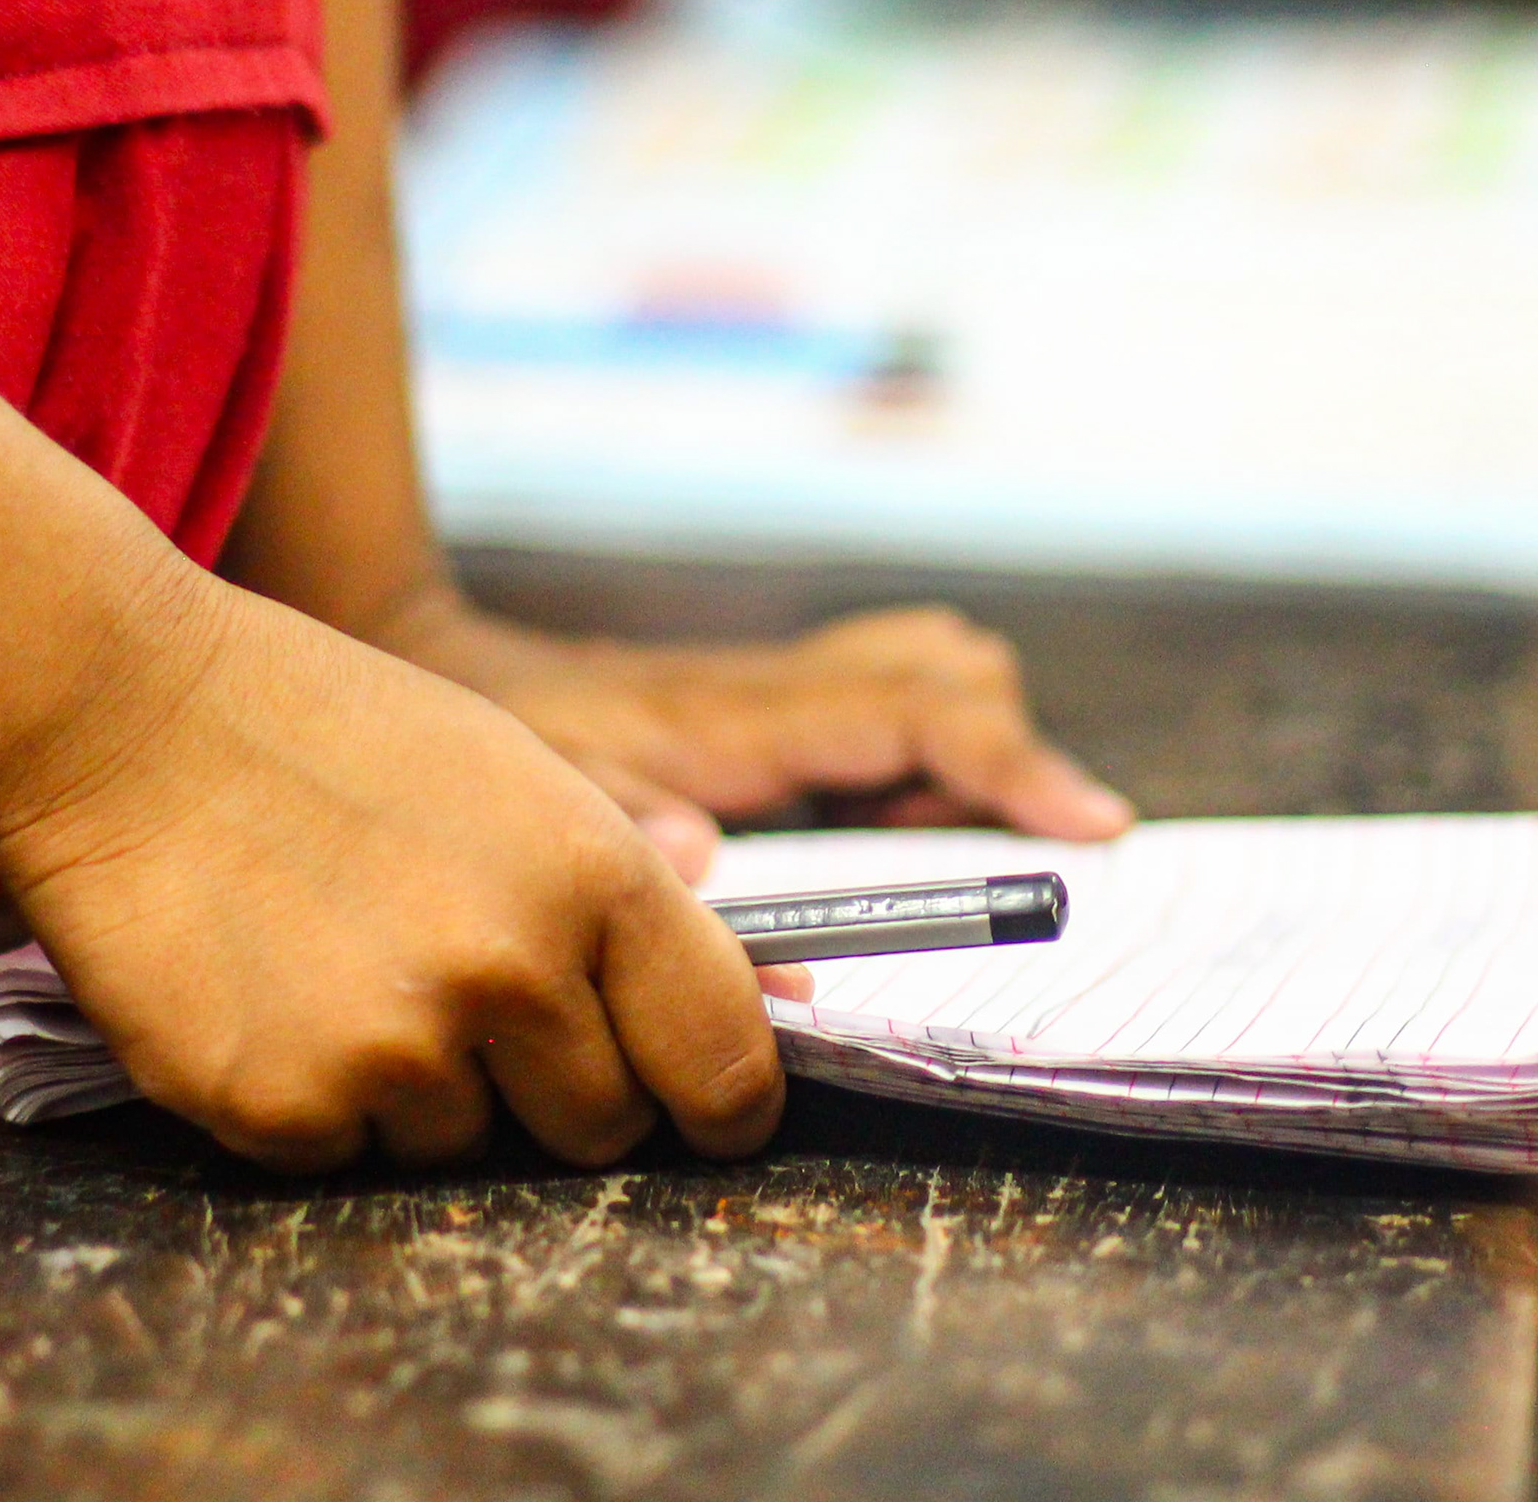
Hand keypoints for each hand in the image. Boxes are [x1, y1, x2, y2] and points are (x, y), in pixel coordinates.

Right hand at [0, 578, 794, 1170]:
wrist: (124, 714)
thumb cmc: (327, 730)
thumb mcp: (517, 773)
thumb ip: (627, 895)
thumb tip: (760, 1001)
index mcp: (594, 874)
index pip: (722, 1054)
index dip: (726, 1103)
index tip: (712, 1117)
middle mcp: (513, 971)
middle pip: (602, 1125)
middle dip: (559, 1089)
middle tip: (476, 1005)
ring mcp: (396, 1049)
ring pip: (466, 1145)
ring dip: (423, 1089)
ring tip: (345, 963)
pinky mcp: (284, 1105)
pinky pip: (343, 1154)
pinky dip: (316, 1100)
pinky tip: (272, 994)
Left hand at [371, 592, 1139, 881]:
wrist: (446, 681)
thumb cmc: (498, 748)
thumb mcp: (542, 801)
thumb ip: (616, 830)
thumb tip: (698, 864)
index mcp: (743, 717)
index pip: (916, 715)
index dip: (1012, 767)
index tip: (1091, 826)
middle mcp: (781, 690)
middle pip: (950, 672)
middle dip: (1007, 753)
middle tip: (1003, 854)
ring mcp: (786, 695)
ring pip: (934, 673)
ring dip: (970, 749)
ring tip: (936, 849)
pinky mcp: (779, 713)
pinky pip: (894, 708)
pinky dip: (927, 759)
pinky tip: (877, 836)